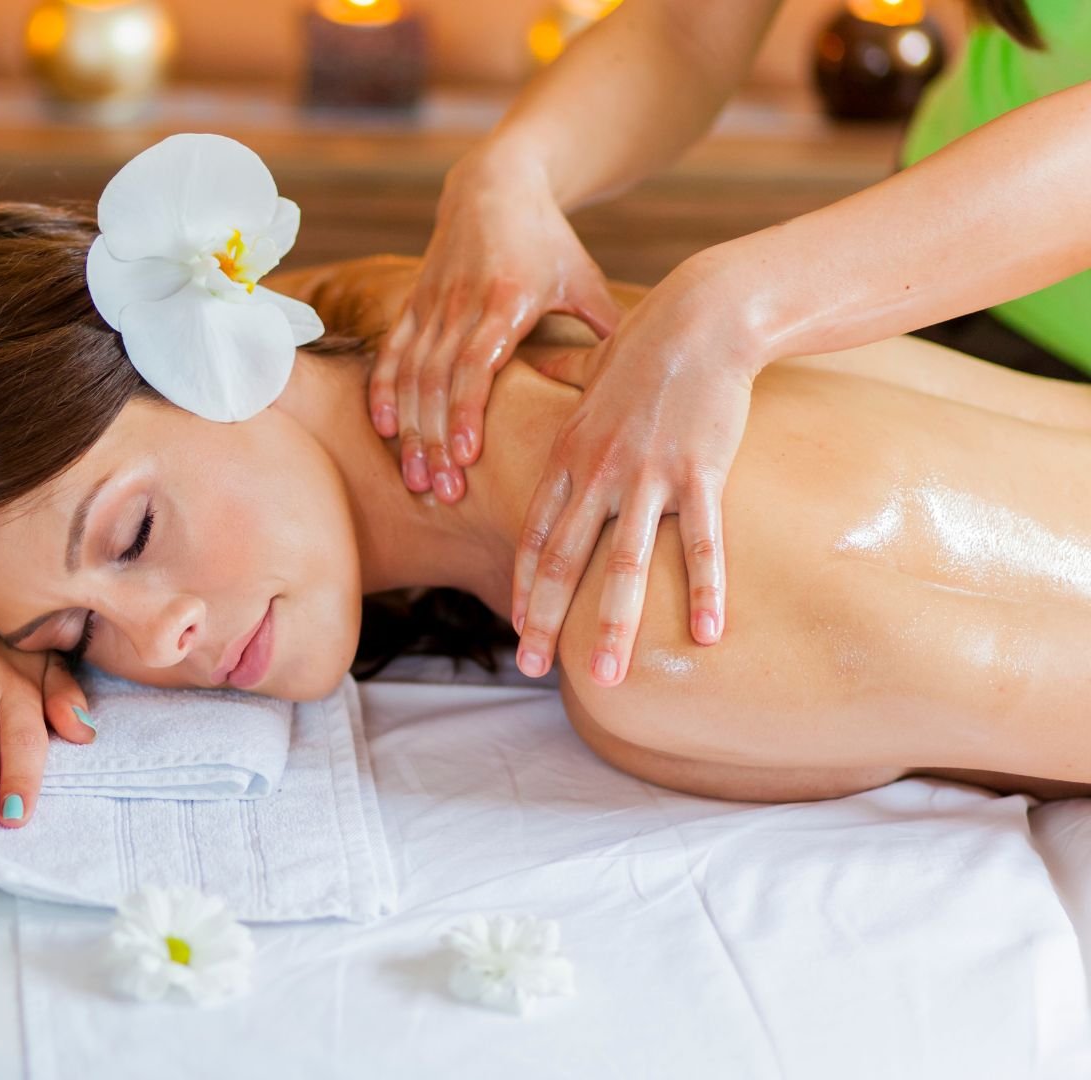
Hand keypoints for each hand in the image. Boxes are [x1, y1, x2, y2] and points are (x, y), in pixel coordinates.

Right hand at [373, 146, 621, 502]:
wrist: (495, 186)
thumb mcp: (584, 280)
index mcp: (505, 300)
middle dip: (436, 440)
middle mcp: (461, 304)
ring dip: (411, 430)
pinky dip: (383, 392)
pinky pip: (392, 354)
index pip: (476, 363)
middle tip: (443, 491)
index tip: (469, 456)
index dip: (468, 411)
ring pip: (411, 376)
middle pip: (438, 382)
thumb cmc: (549, 241)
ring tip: (417, 479)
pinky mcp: (413, 305)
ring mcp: (431, 305)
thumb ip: (606, 330)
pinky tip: (383, 430)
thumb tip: (645, 388)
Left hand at [511, 263, 755, 686]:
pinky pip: (700, 542)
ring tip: (608, 676)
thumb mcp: (589, 373)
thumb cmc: (647, 344)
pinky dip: (705, 589)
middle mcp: (597, 473)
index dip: (524, 585)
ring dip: (615, 625)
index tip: (517, 626)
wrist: (701, 316)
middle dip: (545, 621)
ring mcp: (646, 475)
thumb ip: (560, 384)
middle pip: (563, 560)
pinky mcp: (698, 472)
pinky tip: (707, 633)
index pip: (534, 534)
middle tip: (530, 669)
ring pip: (624, 563)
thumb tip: (536, 366)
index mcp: (568, 456)